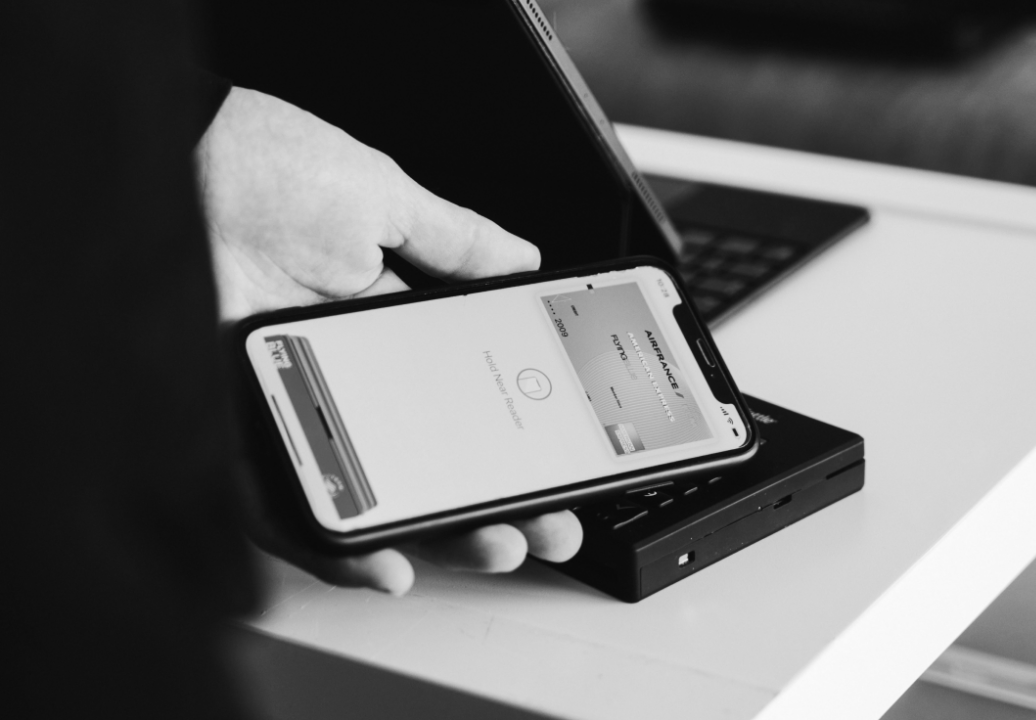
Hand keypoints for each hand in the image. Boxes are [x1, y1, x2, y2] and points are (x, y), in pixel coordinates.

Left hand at [198, 87, 579, 593]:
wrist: (164, 158)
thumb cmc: (259, 169)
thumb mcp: (382, 199)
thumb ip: (455, 240)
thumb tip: (522, 263)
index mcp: (378, 327)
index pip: (462, 400)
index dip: (515, 438)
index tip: (564, 462)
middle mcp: (338, 377)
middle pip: (428, 460)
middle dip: (496, 501)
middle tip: (547, 524)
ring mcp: (290, 410)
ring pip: (368, 496)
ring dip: (437, 533)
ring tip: (494, 545)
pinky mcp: (235, 434)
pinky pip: (282, 509)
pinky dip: (331, 544)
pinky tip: (385, 561)